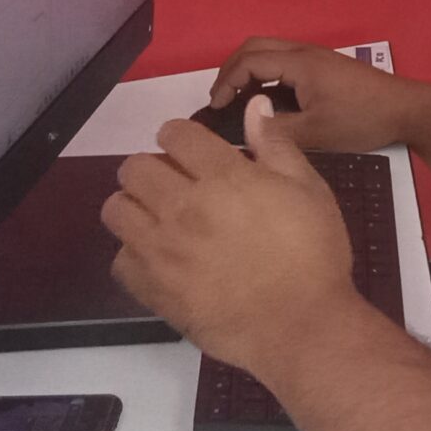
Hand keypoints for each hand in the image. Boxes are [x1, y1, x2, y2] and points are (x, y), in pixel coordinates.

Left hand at [104, 97, 356, 372]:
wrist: (301, 326)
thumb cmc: (314, 255)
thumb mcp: (309, 191)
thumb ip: (276, 146)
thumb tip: (254, 105)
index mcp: (223, 176)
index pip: (174, 134)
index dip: (180, 137)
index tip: (192, 152)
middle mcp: (182, 206)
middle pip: (134, 167)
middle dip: (153, 168)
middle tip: (175, 185)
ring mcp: (162, 249)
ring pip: (116, 209)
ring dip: (134, 207)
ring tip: (160, 220)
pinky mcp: (153, 288)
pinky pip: (120, 261)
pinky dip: (134, 256)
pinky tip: (160, 260)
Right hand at [210, 38, 425, 153]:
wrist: (406, 110)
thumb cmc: (362, 119)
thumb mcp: (317, 132)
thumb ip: (277, 130)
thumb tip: (244, 130)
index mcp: (299, 63)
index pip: (249, 62)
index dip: (226, 82)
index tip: (216, 107)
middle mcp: (305, 52)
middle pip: (255, 47)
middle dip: (231, 69)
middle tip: (220, 98)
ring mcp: (317, 57)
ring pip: (270, 51)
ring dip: (249, 69)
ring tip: (238, 99)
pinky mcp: (325, 67)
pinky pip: (284, 60)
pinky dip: (266, 73)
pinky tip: (266, 99)